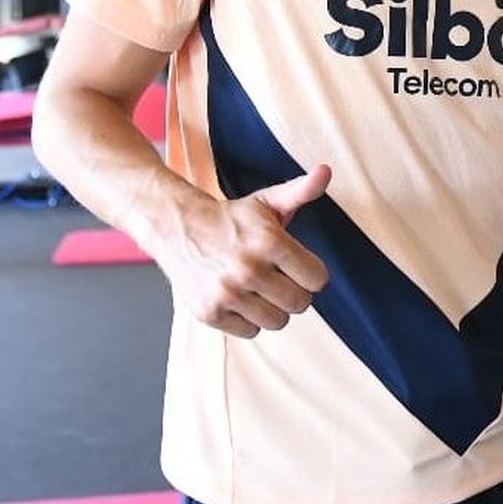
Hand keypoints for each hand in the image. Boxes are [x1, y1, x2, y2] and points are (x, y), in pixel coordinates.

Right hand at [155, 165, 332, 338]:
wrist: (177, 226)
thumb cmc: (230, 218)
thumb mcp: (267, 201)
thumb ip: (301, 191)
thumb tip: (326, 171)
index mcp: (269, 241)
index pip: (318, 279)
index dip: (311, 273)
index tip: (297, 266)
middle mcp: (249, 269)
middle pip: (300, 303)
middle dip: (294, 291)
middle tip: (277, 277)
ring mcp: (227, 293)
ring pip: (278, 322)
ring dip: (272, 307)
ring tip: (258, 288)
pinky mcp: (209, 313)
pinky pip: (250, 332)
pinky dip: (248, 319)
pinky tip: (238, 298)